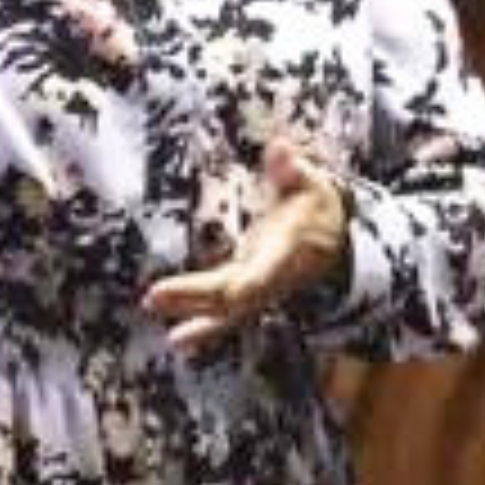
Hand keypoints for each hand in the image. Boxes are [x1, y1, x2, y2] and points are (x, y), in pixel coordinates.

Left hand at [144, 138, 352, 351]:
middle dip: (193, 296)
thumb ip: (292, 171)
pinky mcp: (244, 291)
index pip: (264, 273)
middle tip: (153, 295)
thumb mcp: (312, 185)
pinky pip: (220, 312)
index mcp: (286, 253)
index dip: (248, 284)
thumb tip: (280, 148)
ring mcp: (256, 289)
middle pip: (230, 295)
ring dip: (187, 309)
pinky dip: (199, 324)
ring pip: (222, 309)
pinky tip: (176, 337)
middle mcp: (270, 279)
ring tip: (151, 303)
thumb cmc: (318, 209)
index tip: (228, 292)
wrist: (333, 244)